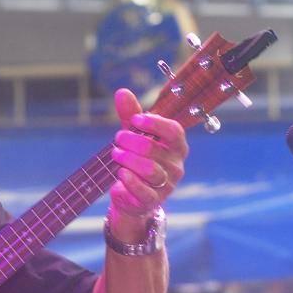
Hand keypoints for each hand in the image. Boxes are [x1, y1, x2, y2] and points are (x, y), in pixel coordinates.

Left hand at [109, 89, 187, 237]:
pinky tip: (120, 173)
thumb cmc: (136, 158)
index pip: (174, 131)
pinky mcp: (153, 200)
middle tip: (118, 139)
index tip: (135, 120)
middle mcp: (176, 165)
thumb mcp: (133, 135)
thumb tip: (122, 92)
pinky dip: (129, 180)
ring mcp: (166, 184)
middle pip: (154, 149)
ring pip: (149, 169)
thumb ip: (130, 115)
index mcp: (177, 146)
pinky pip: (143, 190)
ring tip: (116, 155)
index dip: (154, 123)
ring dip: (127, 160)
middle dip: (131, 141)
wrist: (131, 194)